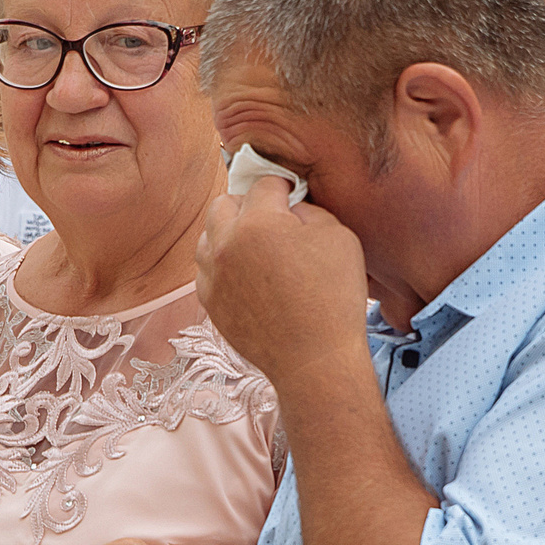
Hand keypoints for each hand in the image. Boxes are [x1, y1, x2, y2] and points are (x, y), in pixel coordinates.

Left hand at [194, 177, 369, 384]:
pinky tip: (250, 276)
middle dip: (247, 204)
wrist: (315, 361)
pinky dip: (224, 265)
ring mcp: (212, 275)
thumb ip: (308, 209)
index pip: (263, 184)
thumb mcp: (337, 237)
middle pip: (224, 203)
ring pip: (208, 235)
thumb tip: (288, 205)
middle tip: (272, 220)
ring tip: (258, 249)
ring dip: (229, 233)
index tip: (292, 197)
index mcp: (258, 223)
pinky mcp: (209, 301)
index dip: (282, 188)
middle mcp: (226, 245)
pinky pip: (208, 269)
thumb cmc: (333, 298)